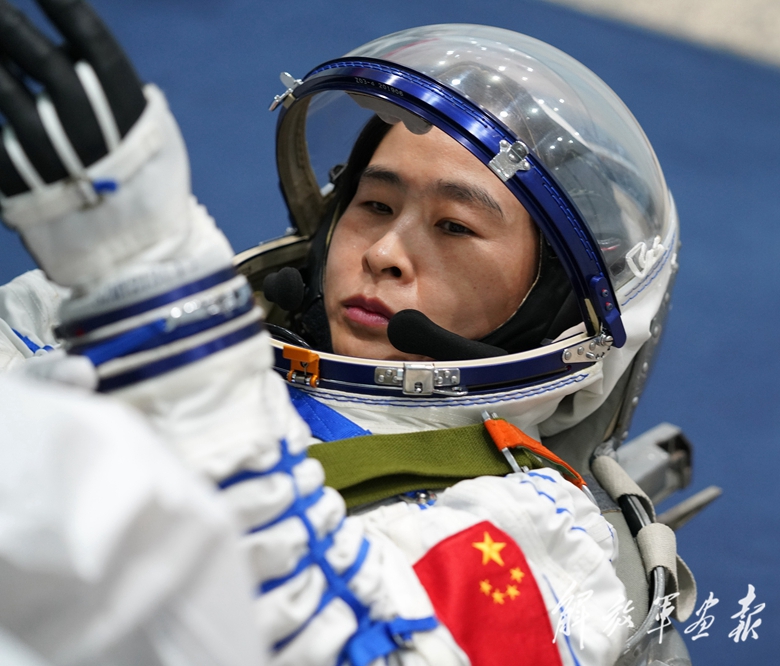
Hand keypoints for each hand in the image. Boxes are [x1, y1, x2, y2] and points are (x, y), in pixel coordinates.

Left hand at [0, 0, 232, 290]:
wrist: (136, 262)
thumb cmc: (149, 195)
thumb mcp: (158, 143)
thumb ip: (122, 98)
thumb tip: (77, 52)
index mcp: (132, 122)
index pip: (95, 48)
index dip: (67, 10)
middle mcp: (92, 137)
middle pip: (46, 65)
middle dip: (14, 27)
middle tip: (0, 9)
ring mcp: (53, 164)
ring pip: (8, 98)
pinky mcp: (21, 190)